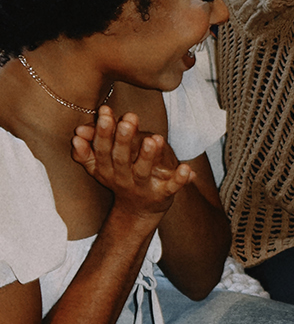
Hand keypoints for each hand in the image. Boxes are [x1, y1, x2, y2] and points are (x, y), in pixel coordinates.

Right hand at [72, 107, 194, 216]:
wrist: (137, 211)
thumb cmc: (119, 177)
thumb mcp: (100, 165)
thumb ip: (88, 147)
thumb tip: (77, 133)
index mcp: (106, 169)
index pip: (102, 149)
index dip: (103, 131)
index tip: (105, 111)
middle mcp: (122, 179)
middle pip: (120, 159)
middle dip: (123, 139)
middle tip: (128, 121)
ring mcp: (142, 188)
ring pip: (143, 171)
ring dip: (148, 156)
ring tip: (154, 139)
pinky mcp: (162, 195)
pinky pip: (171, 188)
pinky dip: (179, 179)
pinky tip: (186, 168)